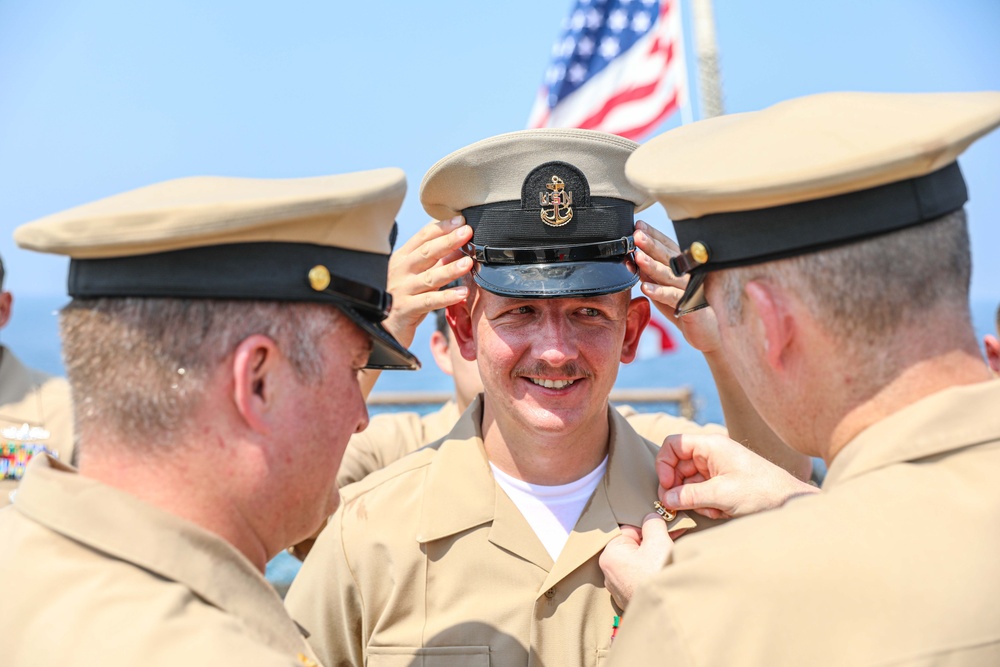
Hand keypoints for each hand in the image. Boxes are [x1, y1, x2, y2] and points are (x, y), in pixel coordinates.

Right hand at [381, 216, 473, 347]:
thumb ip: (434, 261)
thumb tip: (457, 243)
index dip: (442, 227)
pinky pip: (429, 302)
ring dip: (450, 269)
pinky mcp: (406, 309)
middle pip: (427, 252)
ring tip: (468, 263)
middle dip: (448, 241)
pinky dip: (446, 297)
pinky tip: (462, 293)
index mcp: (402, 258)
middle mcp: (401, 271)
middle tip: (467, 231)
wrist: (381, 328)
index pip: (423, 237)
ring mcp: (402, 290)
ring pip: (429, 277)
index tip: (460, 220)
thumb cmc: (402, 298)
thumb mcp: (416, 276)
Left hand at [599, 513, 675, 609]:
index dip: (647, 527)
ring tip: (669, 558)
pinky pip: (639, 579)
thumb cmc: (659, 575)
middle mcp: (609, 573)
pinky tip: (664, 573)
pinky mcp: (630, 600)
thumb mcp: (658, 540)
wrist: (669, 611)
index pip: (628, 530)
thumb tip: (651, 518)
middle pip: (632, 547)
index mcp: (610, 555)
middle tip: (669, 541)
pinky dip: (651, 574)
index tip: (662, 527)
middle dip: (650, 543)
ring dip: (652, 559)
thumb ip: (653, 523)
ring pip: (637, 564)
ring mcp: (619, 589)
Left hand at [633, 220, 720, 354]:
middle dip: (651, 245)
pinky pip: (674, 297)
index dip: (653, 236)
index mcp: (682, 267)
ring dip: (653, 265)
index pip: (667, 247)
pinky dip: (660, 292)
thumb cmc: (684, 308)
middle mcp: (688, 274)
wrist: (707, 334)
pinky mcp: (692, 306)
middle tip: (636, 235)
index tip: (638, 225)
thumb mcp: (664, 289)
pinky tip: (646, 288)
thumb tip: (635, 258)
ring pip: (671, 275)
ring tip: (638, 257)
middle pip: (668, 257)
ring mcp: (691, 289)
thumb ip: (652, 275)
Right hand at [656, 433, 818, 519]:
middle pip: (678, 466)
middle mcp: (712, 454)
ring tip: (710, 509)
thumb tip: (666, 499)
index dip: (664, 464)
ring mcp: (717, 469)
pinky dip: (705, 504)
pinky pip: (701, 492)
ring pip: (689, 483)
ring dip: (693, 499)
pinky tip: (720, 512)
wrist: (791, 503)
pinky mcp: (723, 483)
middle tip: (675, 506)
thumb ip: (689, 496)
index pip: (674, 444)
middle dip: (677, 487)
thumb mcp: (721, 495)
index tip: (665, 485)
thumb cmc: (762, 492)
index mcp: (711, 445)